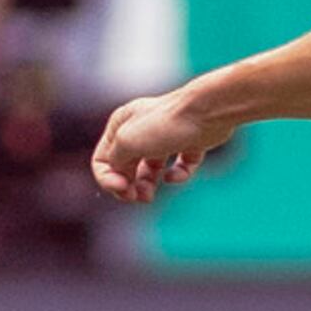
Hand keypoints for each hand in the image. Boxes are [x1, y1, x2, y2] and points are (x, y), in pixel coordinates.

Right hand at [92, 90, 214, 202]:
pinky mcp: (190, 143)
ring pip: (150, 169)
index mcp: (121, 124)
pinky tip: (174, 176)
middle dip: (128, 186)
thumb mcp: (127, 143)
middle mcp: (141, 129)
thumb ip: (115, 162)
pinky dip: (176, 175)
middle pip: (126, 166)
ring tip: (149, 196)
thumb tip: (120, 177)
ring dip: (147, 186)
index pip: (102, 159)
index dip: (107, 179)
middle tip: (137, 198)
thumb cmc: (165, 124)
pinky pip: (179, 166)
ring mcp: (166, 136)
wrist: (208, 112)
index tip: (122, 188)